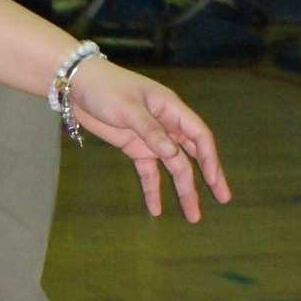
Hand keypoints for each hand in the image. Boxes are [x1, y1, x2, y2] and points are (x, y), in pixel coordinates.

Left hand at [62, 57, 230, 220]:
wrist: (78, 85)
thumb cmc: (106, 88)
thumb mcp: (128, 108)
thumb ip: (150, 131)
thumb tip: (173, 154)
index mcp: (171, 109)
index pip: (199, 135)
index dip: (210, 158)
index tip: (214, 180)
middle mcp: (166, 125)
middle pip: (193, 154)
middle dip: (208, 177)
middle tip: (223, 198)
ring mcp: (151, 138)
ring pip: (173, 167)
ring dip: (183, 189)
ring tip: (192, 215)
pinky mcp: (134, 147)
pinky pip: (148, 171)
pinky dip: (152, 189)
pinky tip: (156, 209)